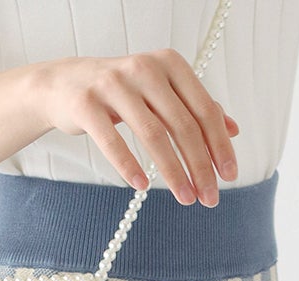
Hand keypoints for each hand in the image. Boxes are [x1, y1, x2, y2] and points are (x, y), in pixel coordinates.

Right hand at [29, 50, 239, 203]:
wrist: (65, 84)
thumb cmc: (121, 93)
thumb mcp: (161, 93)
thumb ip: (195, 107)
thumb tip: (233, 130)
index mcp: (169, 65)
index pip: (204, 110)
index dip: (219, 146)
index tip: (230, 177)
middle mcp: (144, 69)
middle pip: (183, 125)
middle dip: (200, 166)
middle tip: (210, 198)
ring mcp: (113, 84)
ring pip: (153, 135)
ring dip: (173, 173)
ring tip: (186, 198)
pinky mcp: (87, 104)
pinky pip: (113, 141)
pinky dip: (129, 167)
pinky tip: (142, 187)